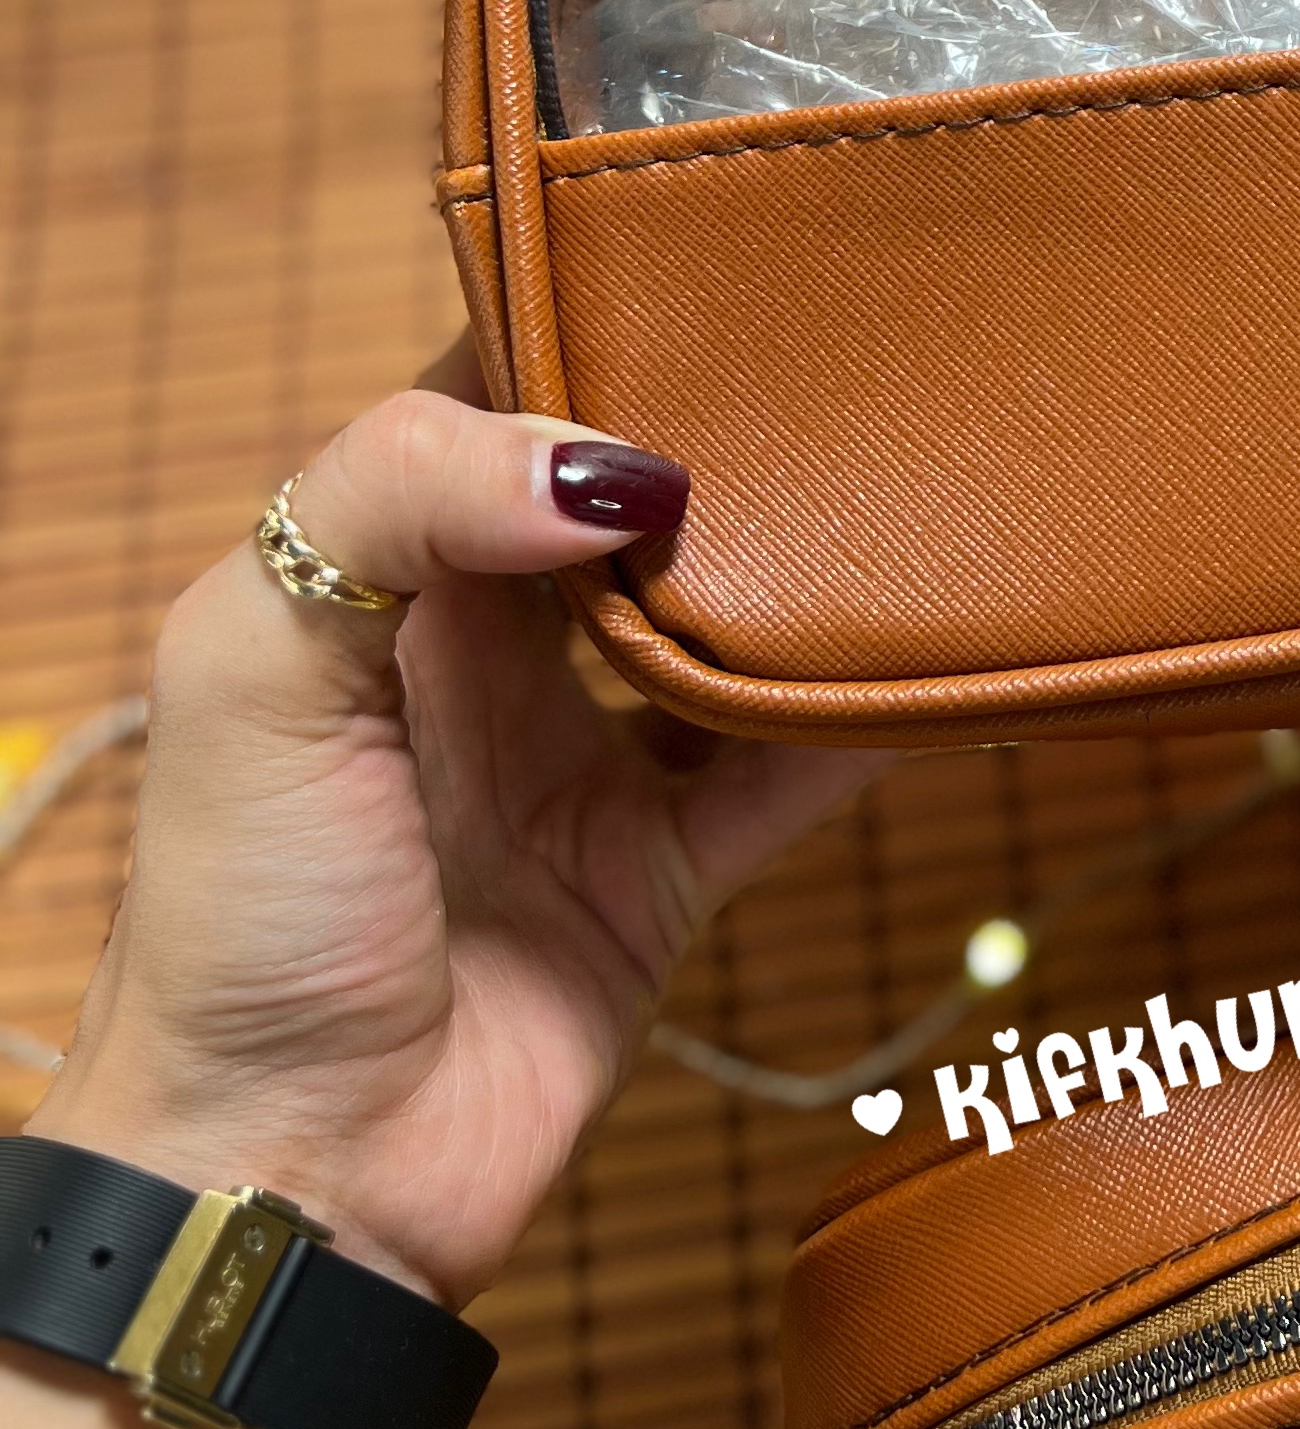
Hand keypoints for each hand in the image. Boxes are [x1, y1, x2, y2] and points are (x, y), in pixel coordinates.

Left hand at [31, 343, 885, 1301]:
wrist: (281, 1184)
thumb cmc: (230, 921)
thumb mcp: (254, 665)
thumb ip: (398, 506)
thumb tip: (613, 466)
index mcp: (373, 573)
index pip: (488, 395)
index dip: (582, 315)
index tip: (702, 244)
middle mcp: (484, 649)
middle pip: (627, 496)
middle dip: (724, 425)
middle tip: (850, 344)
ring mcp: (581, 760)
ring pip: (725, 620)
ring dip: (806, 564)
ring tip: (910, 473)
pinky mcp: (660, 875)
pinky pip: (789, 773)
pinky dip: (868, 723)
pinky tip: (941, 657)